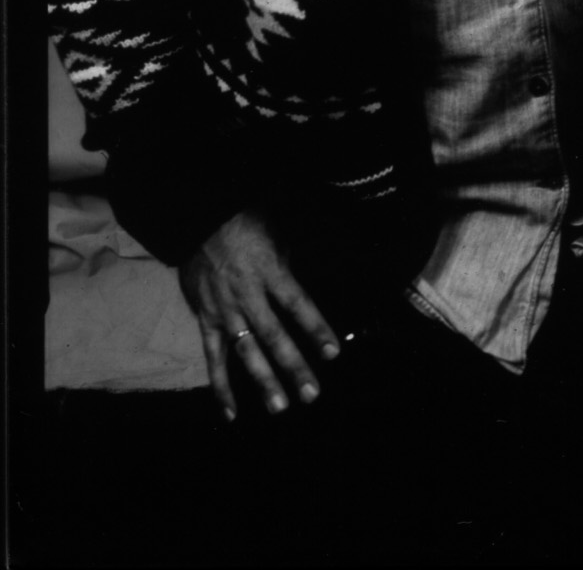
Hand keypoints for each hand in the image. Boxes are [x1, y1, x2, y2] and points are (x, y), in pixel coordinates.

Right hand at [179, 208, 341, 420]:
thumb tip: (302, 298)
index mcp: (270, 271)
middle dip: (294, 366)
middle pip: (275, 336)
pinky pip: (213, 357)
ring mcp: (225, 311)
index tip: (332, 352)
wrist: (201, 219)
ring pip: (247, 352)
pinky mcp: (206, 319)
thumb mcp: (277, 237)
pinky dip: (220, 386)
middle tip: (311, 393)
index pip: (298, 305)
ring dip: (263, 381)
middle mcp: (248, 296)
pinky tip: (231, 413)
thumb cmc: (248, 225)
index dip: (316, 328)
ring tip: (280, 407)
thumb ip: (288, 269)